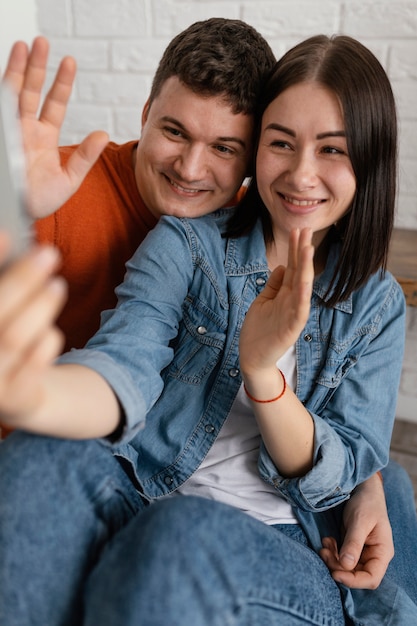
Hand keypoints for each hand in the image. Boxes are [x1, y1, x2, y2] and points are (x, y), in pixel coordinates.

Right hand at [0, 232, 66, 425]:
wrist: (12, 394)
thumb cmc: (1, 335)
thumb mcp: (2, 307)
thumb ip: (1, 277)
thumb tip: (6, 236)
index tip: (7, 235)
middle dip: (22, 279)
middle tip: (49, 254)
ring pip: (12, 337)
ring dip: (40, 305)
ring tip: (58, 285)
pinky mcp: (10, 400)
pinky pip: (34, 365)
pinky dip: (46, 341)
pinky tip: (51, 330)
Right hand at [2, 37, 107, 217]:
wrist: (20, 213)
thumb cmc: (41, 200)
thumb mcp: (69, 179)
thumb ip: (85, 157)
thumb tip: (104, 134)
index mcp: (44, 137)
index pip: (54, 103)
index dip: (61, 82)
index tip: (69, 61)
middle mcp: (25, 129)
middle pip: (30, 90)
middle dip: (36, 66)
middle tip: (42, 41)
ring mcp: (10, 130)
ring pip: (12, 93)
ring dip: (16, 69)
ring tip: (22, 45)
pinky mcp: (1, 134)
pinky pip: (1, 109)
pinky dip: (2, 92)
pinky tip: (5, 75)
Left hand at [239, 228, 313, 373]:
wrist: (254, 358)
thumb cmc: (259, 330)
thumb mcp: (264, 301)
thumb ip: (274, 285)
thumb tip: (281, 265)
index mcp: (285, 294)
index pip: (292, 267)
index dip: (295, 249)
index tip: (298, 230)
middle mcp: (292, 301)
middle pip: (298, 271)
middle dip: (302, 251)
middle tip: (306, 229)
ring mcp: (293, 314)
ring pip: (302, 287)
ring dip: (305, 268)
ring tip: (308, 248)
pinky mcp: (291, 328)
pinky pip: (299, 310)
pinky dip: (302, 296)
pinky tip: (304, 282)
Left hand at [320, 473, 392, 588]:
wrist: (362, 489)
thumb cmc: (366, 503)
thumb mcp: (360, 521)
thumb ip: (354, 543)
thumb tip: (346, 565)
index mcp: (382, 552)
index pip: (371, 578)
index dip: (354, 580)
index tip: (335, 573)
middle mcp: (373, 556)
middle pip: (356, 574)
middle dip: (338, 567)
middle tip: (324, 552)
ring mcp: (362, 552)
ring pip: (346, 567)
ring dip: (332, 559)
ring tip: (324, 544)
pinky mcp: (351, 546)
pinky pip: (340, 556)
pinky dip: (332, 552)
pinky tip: (326, 541)